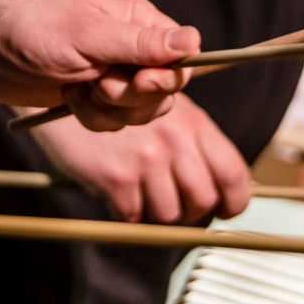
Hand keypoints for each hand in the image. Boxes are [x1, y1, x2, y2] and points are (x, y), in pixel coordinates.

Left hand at [0, 0, 195, 129]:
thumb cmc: (34, 27)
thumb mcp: (88, 33)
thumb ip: (140, 42)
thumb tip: (192, 42)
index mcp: (139, 21)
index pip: (182, 56)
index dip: (167, 77)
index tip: (140, 80)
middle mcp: (132, 48)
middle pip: (164, 91)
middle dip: (129, 96)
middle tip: (98, 84)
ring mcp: (114, 75)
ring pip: (139, 112)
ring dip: (107, 109)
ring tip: (77, 88)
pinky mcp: (95, 98)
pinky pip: (113, 123)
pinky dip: (90, 116)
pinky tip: (68, 96)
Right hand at [31, 99, 250, 224]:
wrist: (69, 88)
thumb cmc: (123, 100)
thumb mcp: (167, 109)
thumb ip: (194, 141)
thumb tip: (218, 187)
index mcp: (194, 123)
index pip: (233, 173)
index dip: (234, 201)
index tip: (224, 210)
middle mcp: (174, 141)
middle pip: (203, 200)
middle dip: (192, 210)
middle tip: (175, 202)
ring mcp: (146, 159)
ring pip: (169, 213)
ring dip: (156, 210)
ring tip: (142, 190)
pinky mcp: (116, 177)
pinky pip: (134, 215)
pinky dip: (127, 210)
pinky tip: (118, 189)